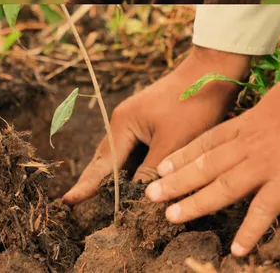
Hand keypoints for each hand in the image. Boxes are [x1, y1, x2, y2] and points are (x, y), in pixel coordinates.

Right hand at [62, 46, 250, 204]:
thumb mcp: (172, 145)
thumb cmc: (192, 106)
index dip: (86, 186)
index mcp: (123, 124)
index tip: (67, 202)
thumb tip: (141, 201)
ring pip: (123, 155)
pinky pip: (137, 149)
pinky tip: (136, 182)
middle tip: (76, 205)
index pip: (102, 164)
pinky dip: (134, 167)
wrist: (212, 74)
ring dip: (116, 176)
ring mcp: (137, 120)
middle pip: (107, 158)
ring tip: (102, 201)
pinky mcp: (152, 121)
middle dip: (94, 182)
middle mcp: (124, 121)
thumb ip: (152, 174)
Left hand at [146, 53, 279, 256]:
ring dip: (196, 202)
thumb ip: (273, 111)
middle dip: (177, 179)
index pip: (210, 138)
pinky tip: (237, 250)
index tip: (162, 165)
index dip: (184, 153)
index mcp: (254, 119)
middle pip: (206, 162)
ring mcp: (270, 160)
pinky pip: (265, 209)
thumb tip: (268, 117)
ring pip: (223, 184)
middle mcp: (253, 140)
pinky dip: (250, 230)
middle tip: (150, 195)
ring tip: (172, 217)